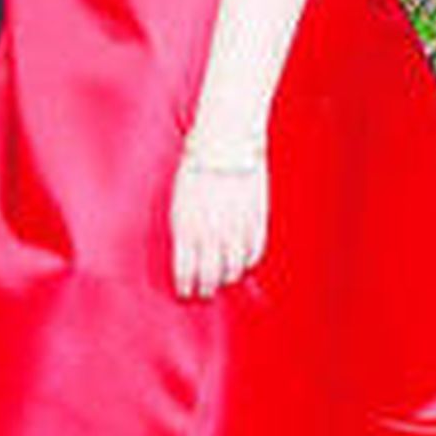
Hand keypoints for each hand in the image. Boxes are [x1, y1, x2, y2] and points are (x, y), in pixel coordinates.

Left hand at [170, 153, 268, 299]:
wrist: (225, 143)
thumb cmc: (196, 167)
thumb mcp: (178, 200)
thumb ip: (183, 230)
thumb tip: (188, 253)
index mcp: (186, 228)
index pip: (185, 271)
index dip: (186, 286)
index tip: (186, 292)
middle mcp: (211, 234)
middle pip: (210, 276)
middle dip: (206, 288)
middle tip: (205, 292)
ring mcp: (235, 229)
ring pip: (233, 269)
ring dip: (228, 277)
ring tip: (224, 279)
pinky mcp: (256, 221)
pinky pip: (253, 253)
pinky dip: (248, 262)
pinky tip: (243, 263)